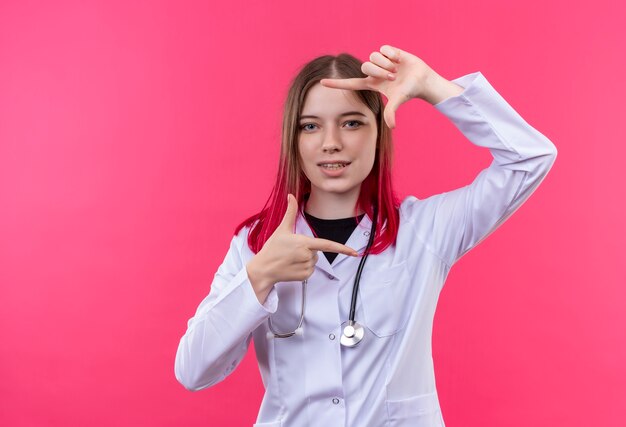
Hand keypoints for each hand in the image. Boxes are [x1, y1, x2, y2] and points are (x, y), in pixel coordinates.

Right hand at [246, 194, 358, 298]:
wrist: (263, 269)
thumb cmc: (272, 248)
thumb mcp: (282, 229)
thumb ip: (290, 212)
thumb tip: (291, 196)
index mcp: (303, 243)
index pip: (327, 245)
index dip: (342, 248)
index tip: (354, 252)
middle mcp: (307, 256)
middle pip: (317, 251)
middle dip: (307, 250)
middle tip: (291, 251)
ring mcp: (306, 267)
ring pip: (314, 261)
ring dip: (305, 260)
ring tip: (290, 259)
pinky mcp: (305, 277)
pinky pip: (310, 270)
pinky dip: (303, 268)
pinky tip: (292, 267)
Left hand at [320, 45, 440, 128]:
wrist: (422, 80)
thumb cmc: (409, 91)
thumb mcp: (398, 101)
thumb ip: (391, 112)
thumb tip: (391, 127)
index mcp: (371, 84)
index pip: (350, 83)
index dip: (336, 83)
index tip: (321, 83)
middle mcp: (374, 72)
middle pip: (365, 66)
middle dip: (380, 71)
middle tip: (393, 77)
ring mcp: (380, 61)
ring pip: (374, 56)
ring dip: (386, 63)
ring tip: (397, 69)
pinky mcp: (388, 52)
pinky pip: (384, 48)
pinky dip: (392, 54)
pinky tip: (400, 59)